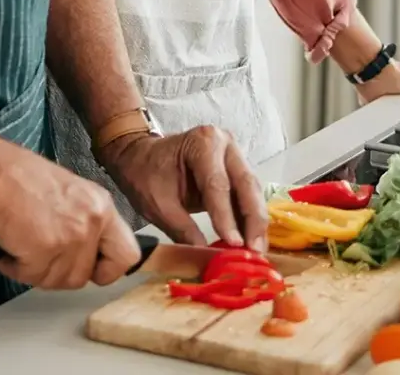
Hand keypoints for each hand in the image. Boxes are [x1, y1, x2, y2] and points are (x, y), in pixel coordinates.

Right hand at [0, 137, 140, 289]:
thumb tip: (84, 253)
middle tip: (41, 257)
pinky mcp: (46, 250)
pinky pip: (32, 277)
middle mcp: (92, 221)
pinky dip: (15, 268)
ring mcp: (71, 237)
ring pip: (57, 281)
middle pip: (84, 276)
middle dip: (59, 273)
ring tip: (19, 246)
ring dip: (34, 271)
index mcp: (100, 205)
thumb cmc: (19, 175)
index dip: (107, 269)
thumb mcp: (69, 192)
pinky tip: (7, 248)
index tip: (90, 269)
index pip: (126, 254)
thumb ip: (83, 221)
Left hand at [98, 127, 268, 252]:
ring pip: (252, 191)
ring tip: (257, 251)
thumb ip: (184, 230)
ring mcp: (233, 155)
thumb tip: (208, 258)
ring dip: (256, 222)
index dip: (227, 216)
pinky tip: (252, 242)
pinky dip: (250, 219)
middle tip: (255, 251)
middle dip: (253, 220)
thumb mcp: (159, 204)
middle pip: (245, 184)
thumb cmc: (147, 174)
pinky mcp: (236, 170)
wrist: (142, 156)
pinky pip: (247, 195)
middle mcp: (224, 143)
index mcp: (202, 143)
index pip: (218, 184)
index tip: (234, 244)